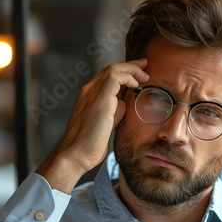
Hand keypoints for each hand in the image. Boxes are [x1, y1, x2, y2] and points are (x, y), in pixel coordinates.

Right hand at [36, 58, 148, 193]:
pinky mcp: (99, 100)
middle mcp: (88, 92)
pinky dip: (129, 77)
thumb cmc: (88, 146)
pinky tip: (137, 85)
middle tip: (146, 65)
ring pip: (113, 69)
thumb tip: (123, 104)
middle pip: (111, 69)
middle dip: (131, 65)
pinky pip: (115, 77)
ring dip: (132, 69)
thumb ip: (113, 113)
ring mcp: (92, 94)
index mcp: (89, 97)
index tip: (139, 74)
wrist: (75, 155)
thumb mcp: (105, 125)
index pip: (107, 77)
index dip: (124, 72)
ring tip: (145, 76)